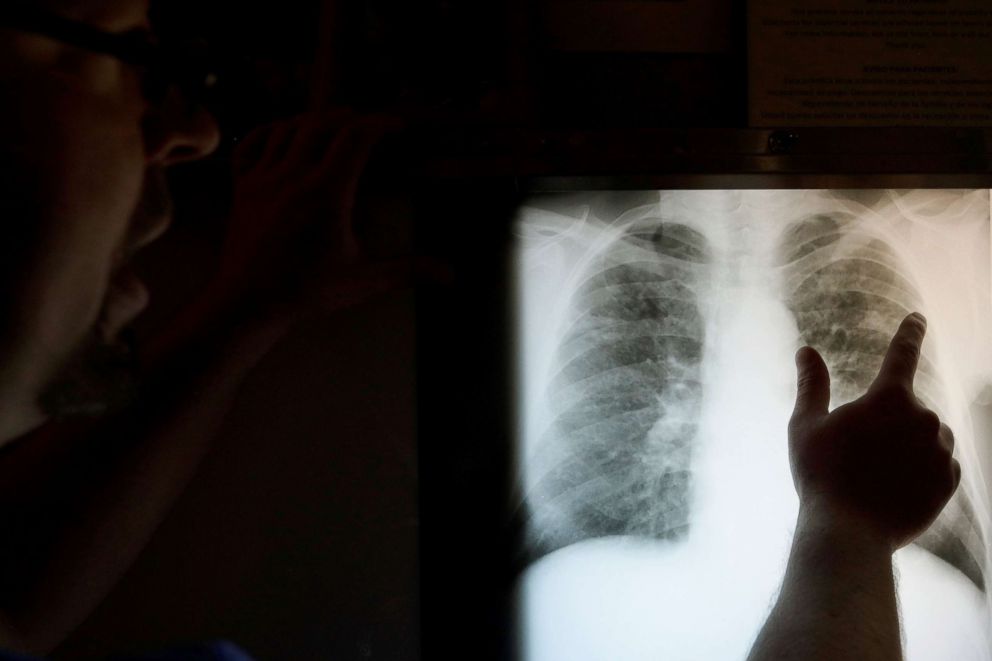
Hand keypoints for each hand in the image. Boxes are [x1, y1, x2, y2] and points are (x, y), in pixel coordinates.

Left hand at [210, 108, 414, 331]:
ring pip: (287, 128)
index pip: (356, 138)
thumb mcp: (362, 280)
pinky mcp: (242, 188)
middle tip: (368, 124)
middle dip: (349, 117)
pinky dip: (270, 131)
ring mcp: (263, 180)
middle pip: (322, 124)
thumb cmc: (305, 292)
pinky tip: (283, 133)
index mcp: (326, 194)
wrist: (247, 303)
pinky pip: (251, 144)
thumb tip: (450, 274)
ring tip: (333, 123)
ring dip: (313, 120)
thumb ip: (408, 270)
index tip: (397, 126)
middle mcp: (293, 178)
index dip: (380, 123)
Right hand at [788, 312, 960, 550]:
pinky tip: (892, 487)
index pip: (902, 354)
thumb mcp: (805, 425)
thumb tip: (806, 351)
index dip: (909, 333)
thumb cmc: (821, 475)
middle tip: (855, 452)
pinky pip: (937, 464)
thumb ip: (811, 384)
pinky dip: (919, 469)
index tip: (918, 318)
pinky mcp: (949, 481)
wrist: (849, 532)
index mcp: (889, 398)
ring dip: (905, 444)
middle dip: (886, 421)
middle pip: (906, 407)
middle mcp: (924, 418)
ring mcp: (940, 450)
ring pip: (926, 435)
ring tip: (873, 474)